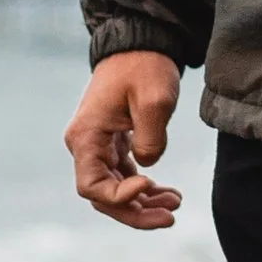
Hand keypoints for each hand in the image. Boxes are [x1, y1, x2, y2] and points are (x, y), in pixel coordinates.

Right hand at [65, 52, 183, 228]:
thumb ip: (150, 138)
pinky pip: (123, 176)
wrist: (141, 43)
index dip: (120, 197)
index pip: (91, 186)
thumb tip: (146, 165)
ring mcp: (98, 146)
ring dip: (143, 203)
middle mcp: (85, 145)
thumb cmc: (144, 67)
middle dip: (135, 212)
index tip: (150, 184)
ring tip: (175, 204)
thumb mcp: (154, 99)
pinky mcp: (112, 144)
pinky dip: (144, 189)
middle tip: (170, 217)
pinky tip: (168, 193)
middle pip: (102, 196)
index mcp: (87, 135)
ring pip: (114, 190)